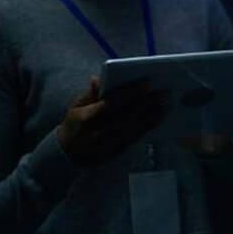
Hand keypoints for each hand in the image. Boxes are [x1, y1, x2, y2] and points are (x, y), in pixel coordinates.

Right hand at [56, 77, 170, 166]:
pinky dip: (148, 127)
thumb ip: (89, 94)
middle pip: (128, 115)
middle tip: (163, 92)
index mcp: (87, 117)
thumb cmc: (73, 125)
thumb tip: (98, 78)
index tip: (147, 83)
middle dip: (147, 103)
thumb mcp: (75, 107)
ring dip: (152, 115)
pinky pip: (136, 138)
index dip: (131, 93)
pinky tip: (158, 118)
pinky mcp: (117, 151)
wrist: (66, 155)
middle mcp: (99, 131)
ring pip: (135, 127)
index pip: (112, 103)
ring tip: (166, 104)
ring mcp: (109, 143)